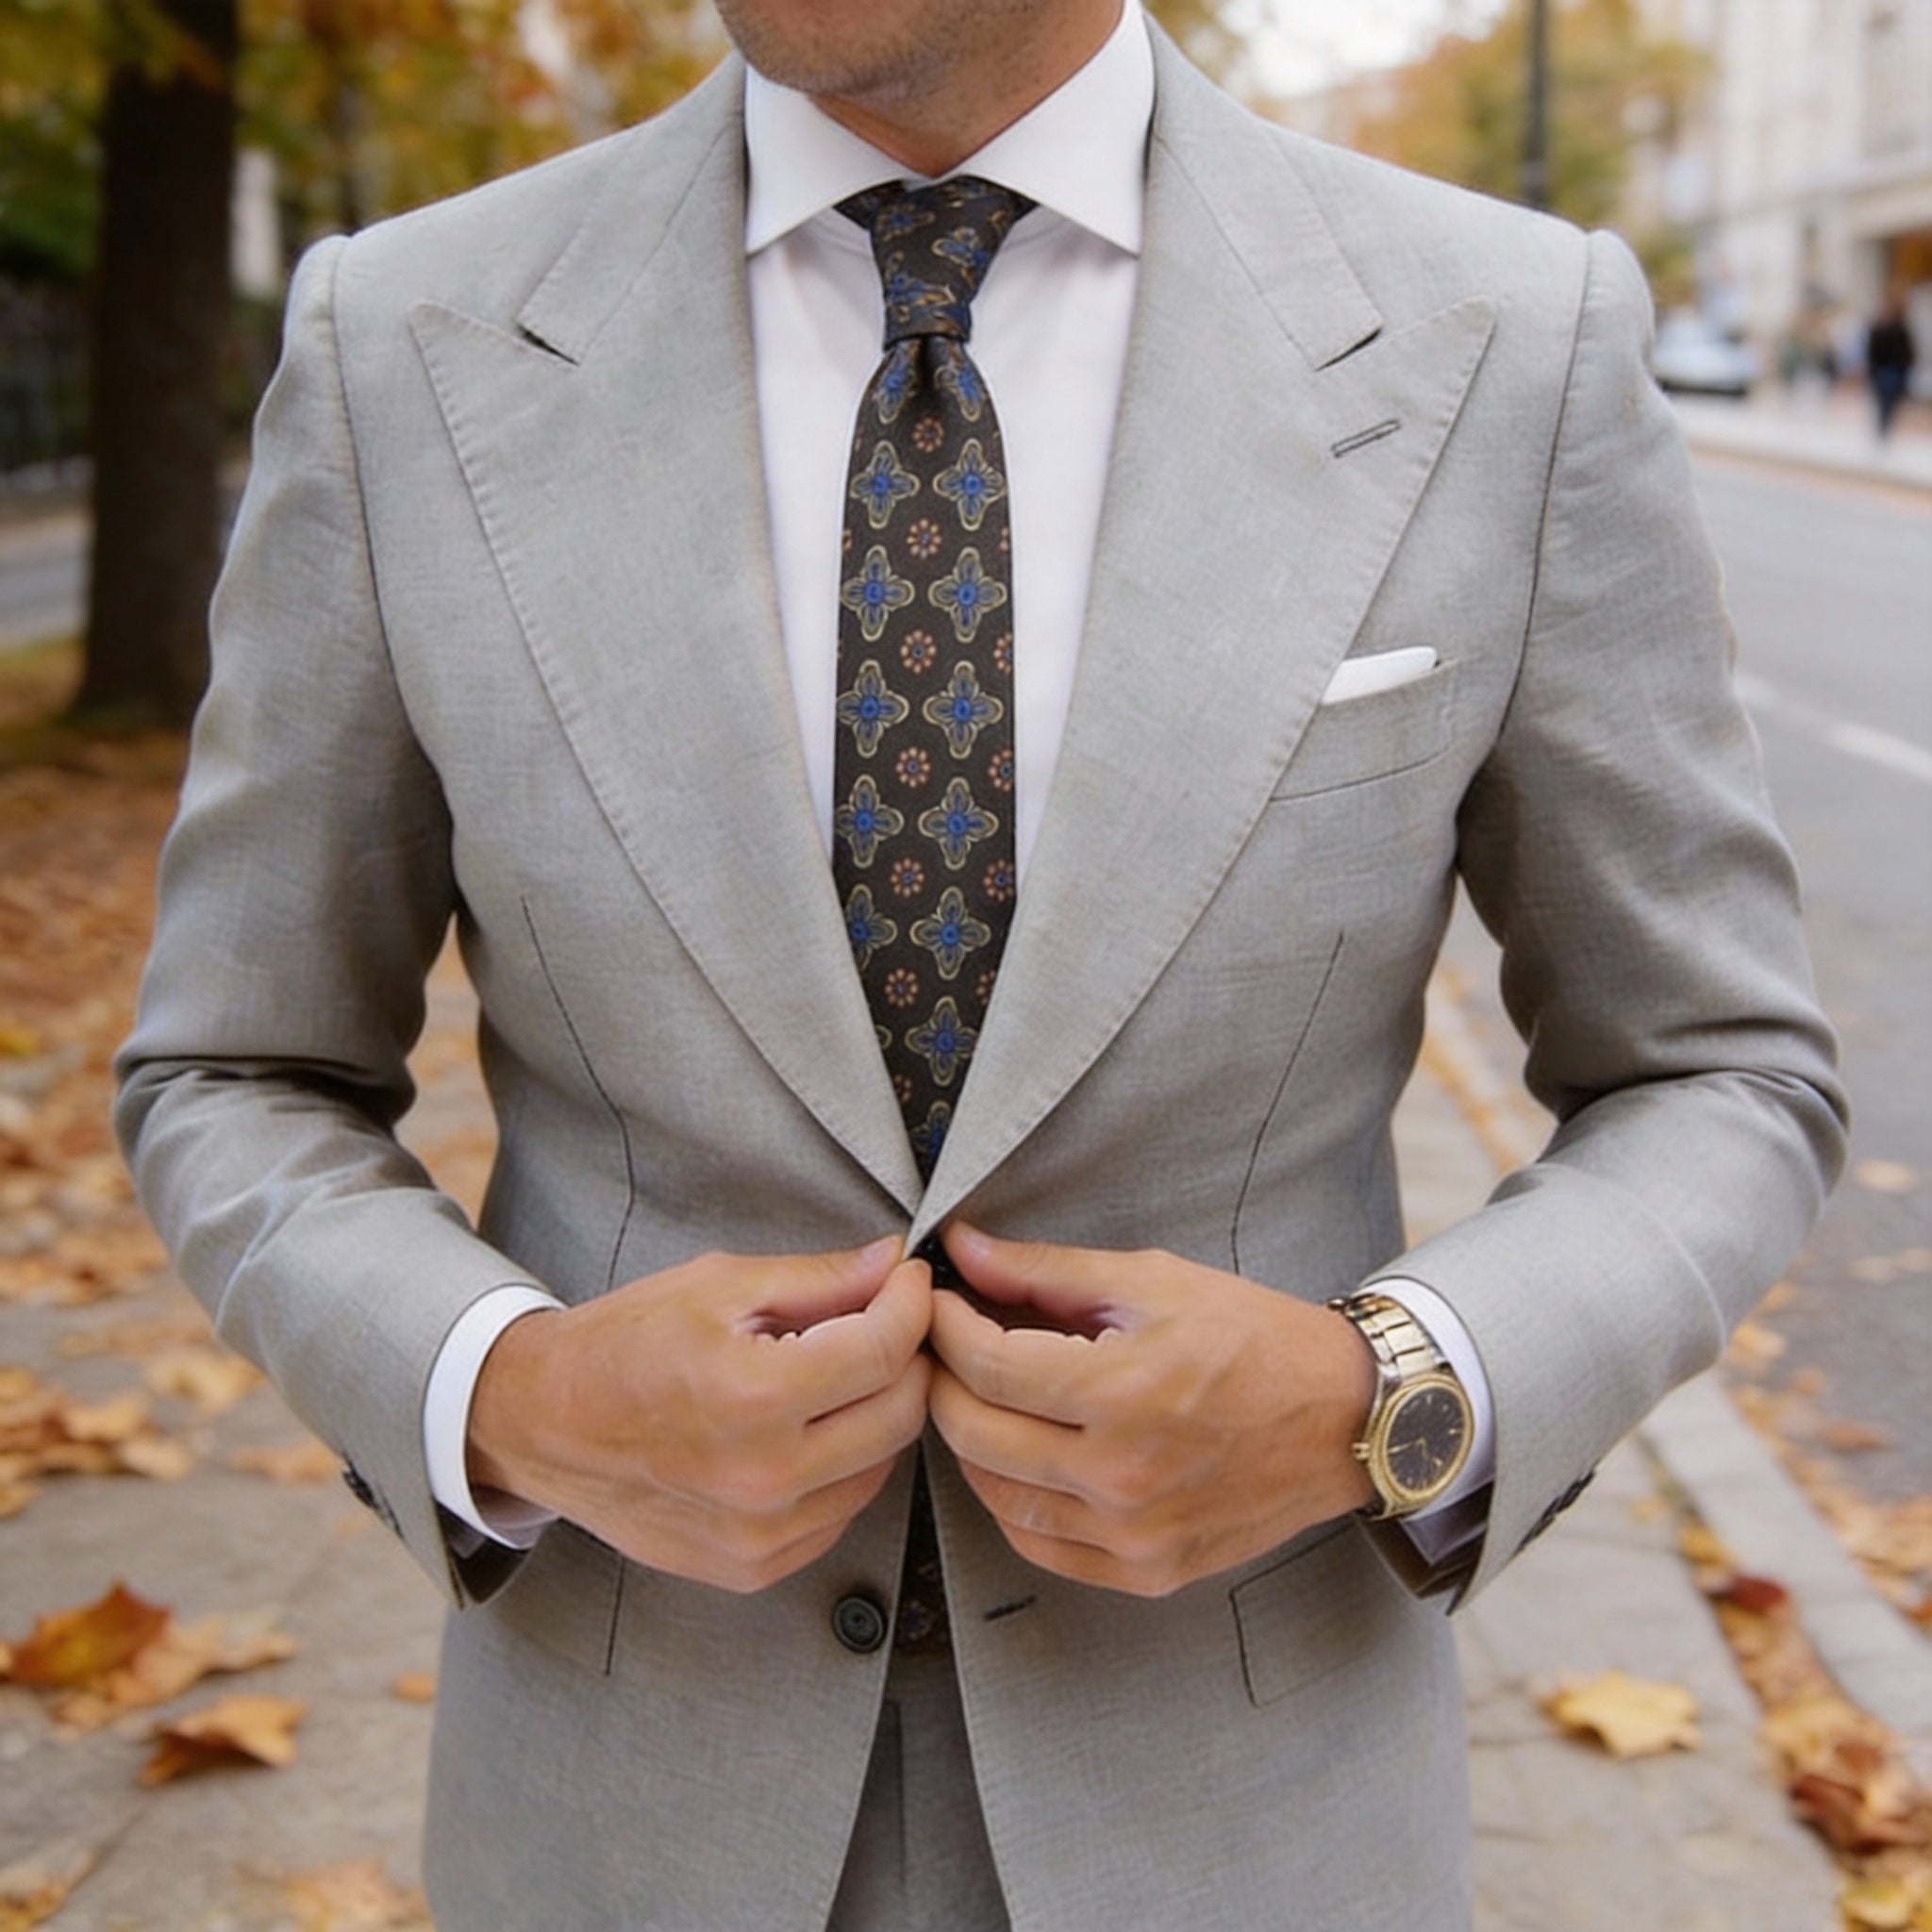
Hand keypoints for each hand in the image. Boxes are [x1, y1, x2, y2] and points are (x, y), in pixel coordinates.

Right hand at [466, 1237, 932, 1592]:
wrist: (544, 1422)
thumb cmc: (625, 1343)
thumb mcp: (719, 1285)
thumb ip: (819, 1279)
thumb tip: (892, 1263)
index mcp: (754, 1396)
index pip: (885, 1350)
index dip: (911, 1305)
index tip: (907, 1282)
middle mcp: (764, 1477)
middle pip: (899, 1414)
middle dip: (906, 1357)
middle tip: (884, 1322)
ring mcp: (760, 1534)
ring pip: (880, 1467)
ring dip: (877, 1413)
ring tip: (838, 1374)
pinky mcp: (753, 1567)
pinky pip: (839, 1512)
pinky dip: (843, 1466)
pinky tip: (807, 1429)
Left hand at [927, 1224, 1376, 1596]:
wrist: (1344, 1418)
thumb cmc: (1254, 1338)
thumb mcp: (1152, 1280)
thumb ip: (1045, 1272)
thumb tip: (962, 1250)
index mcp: (1122, 1391)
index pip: (985, 1365)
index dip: (945, 1326)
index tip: (937, 1302)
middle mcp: (1121, 1475)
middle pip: (975, 1433)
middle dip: (943, 1381)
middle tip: (945, 1346)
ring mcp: (1133, 1535)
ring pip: (996, 1496)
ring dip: (971, 1442)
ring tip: (981, 1397)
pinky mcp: (1147, 1571)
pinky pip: (1040, 1545)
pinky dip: (1012, 1500)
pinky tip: (1021, 1457)